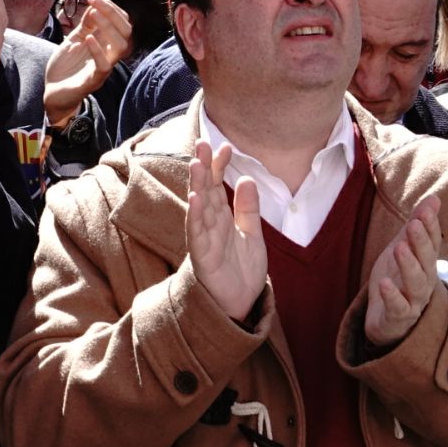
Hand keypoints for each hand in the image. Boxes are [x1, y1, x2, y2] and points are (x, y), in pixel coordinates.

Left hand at [44, 0, 132, 125]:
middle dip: (113, 13)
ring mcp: (103, 67)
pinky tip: (87, 38)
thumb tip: (94, 6)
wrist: (52, 91)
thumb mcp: (74, 39)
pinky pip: (104, 66)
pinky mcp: (93, 81)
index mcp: (105, 43)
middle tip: (95, 3)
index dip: (111, 8)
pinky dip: (98, 49)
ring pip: (120, 47)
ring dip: (108, 27)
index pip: (122, 22)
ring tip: (93, 15)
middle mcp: (108, 54)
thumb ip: (85, 25)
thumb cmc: (65, 66)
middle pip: (126, 31)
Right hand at [186, 139, 266, 320]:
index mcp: (222, 218)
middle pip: (205, 191)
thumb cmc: (242, 270)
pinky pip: (197, 234)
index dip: (220, 167)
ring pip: (199, 208)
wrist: (241, 304)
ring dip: (197, 186)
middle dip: (204, 167)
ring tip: (197, 164)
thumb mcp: (252, 234)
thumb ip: (248, 208)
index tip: (226, 147)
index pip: (218, 186)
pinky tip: (195, 199)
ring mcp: (204, 239)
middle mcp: (210, 225)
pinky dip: (195, 216)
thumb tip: (247, 178)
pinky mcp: (202, 257)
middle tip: (202, 143)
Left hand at [364, 196, 442, 346]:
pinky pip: (398, 307)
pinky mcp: (399, 316)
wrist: (387, 321)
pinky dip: (392, 296)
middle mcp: (425, 282)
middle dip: (422, 242)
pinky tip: (384, 283)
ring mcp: (413, 301)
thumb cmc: (399, 279)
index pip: (433, 243)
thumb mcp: (404, 249)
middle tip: (414, 223)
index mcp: (426, 264)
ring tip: (399, 248)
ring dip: (409, 265)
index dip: (430, 227)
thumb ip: (417, 226)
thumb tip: (434, 198)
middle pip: (427, 261)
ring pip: (416, 284)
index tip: (426, 209)